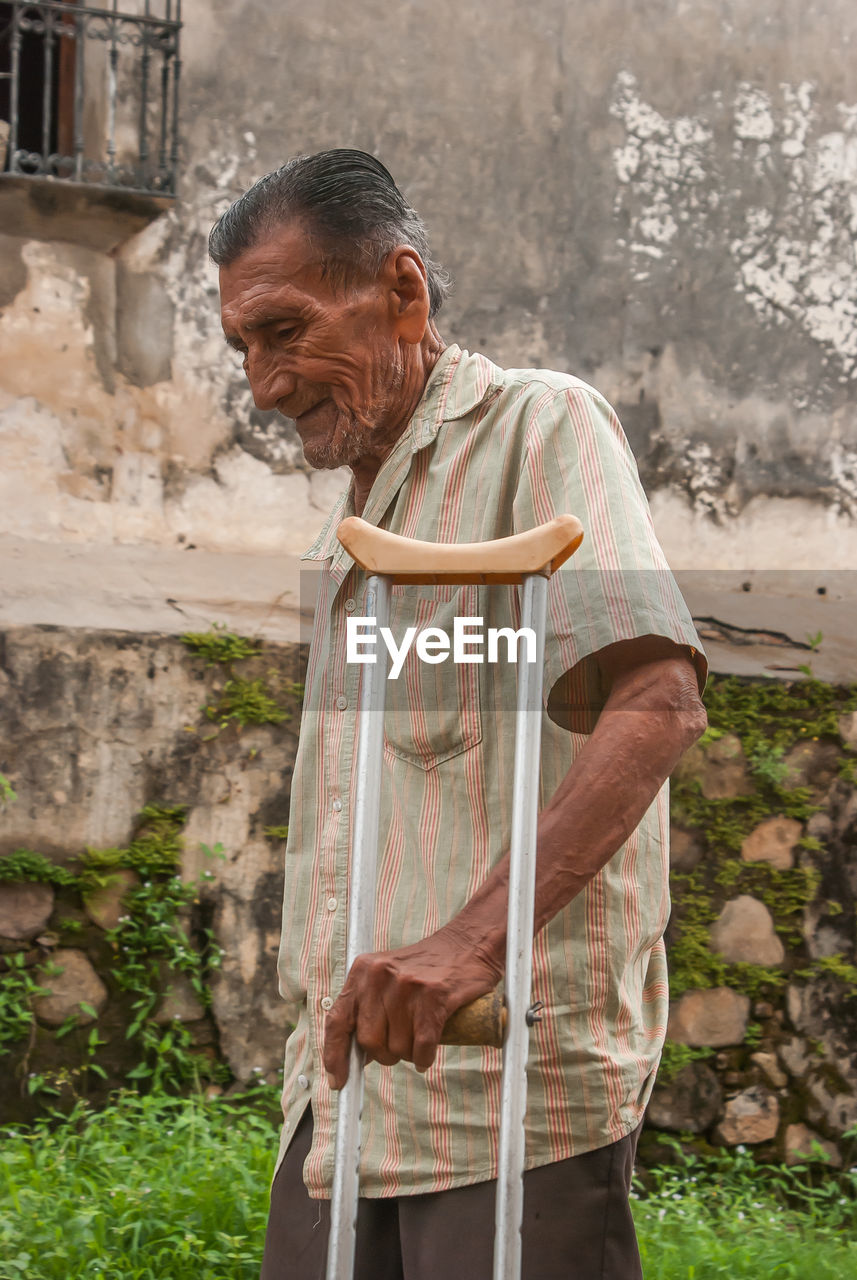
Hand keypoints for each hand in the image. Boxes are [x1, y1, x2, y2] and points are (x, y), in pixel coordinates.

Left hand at [322, 928, 501, 1088]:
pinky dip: (425, 1058)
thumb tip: (353, 1058)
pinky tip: (428, 1052)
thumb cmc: (426, 969)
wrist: (468, 945)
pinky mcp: (434, 996)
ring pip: (398, 1047)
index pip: (338, 1019)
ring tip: (420, 1032)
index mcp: (363, 970)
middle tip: (401, 1043)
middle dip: (385, 1053)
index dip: (334, 1054)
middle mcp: (380, 975)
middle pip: (369, 1041)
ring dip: (409, 1052)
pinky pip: (422, 1047)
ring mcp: (407, 985)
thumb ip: (367, 1010)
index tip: (338, 1081)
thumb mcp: (386, 978)